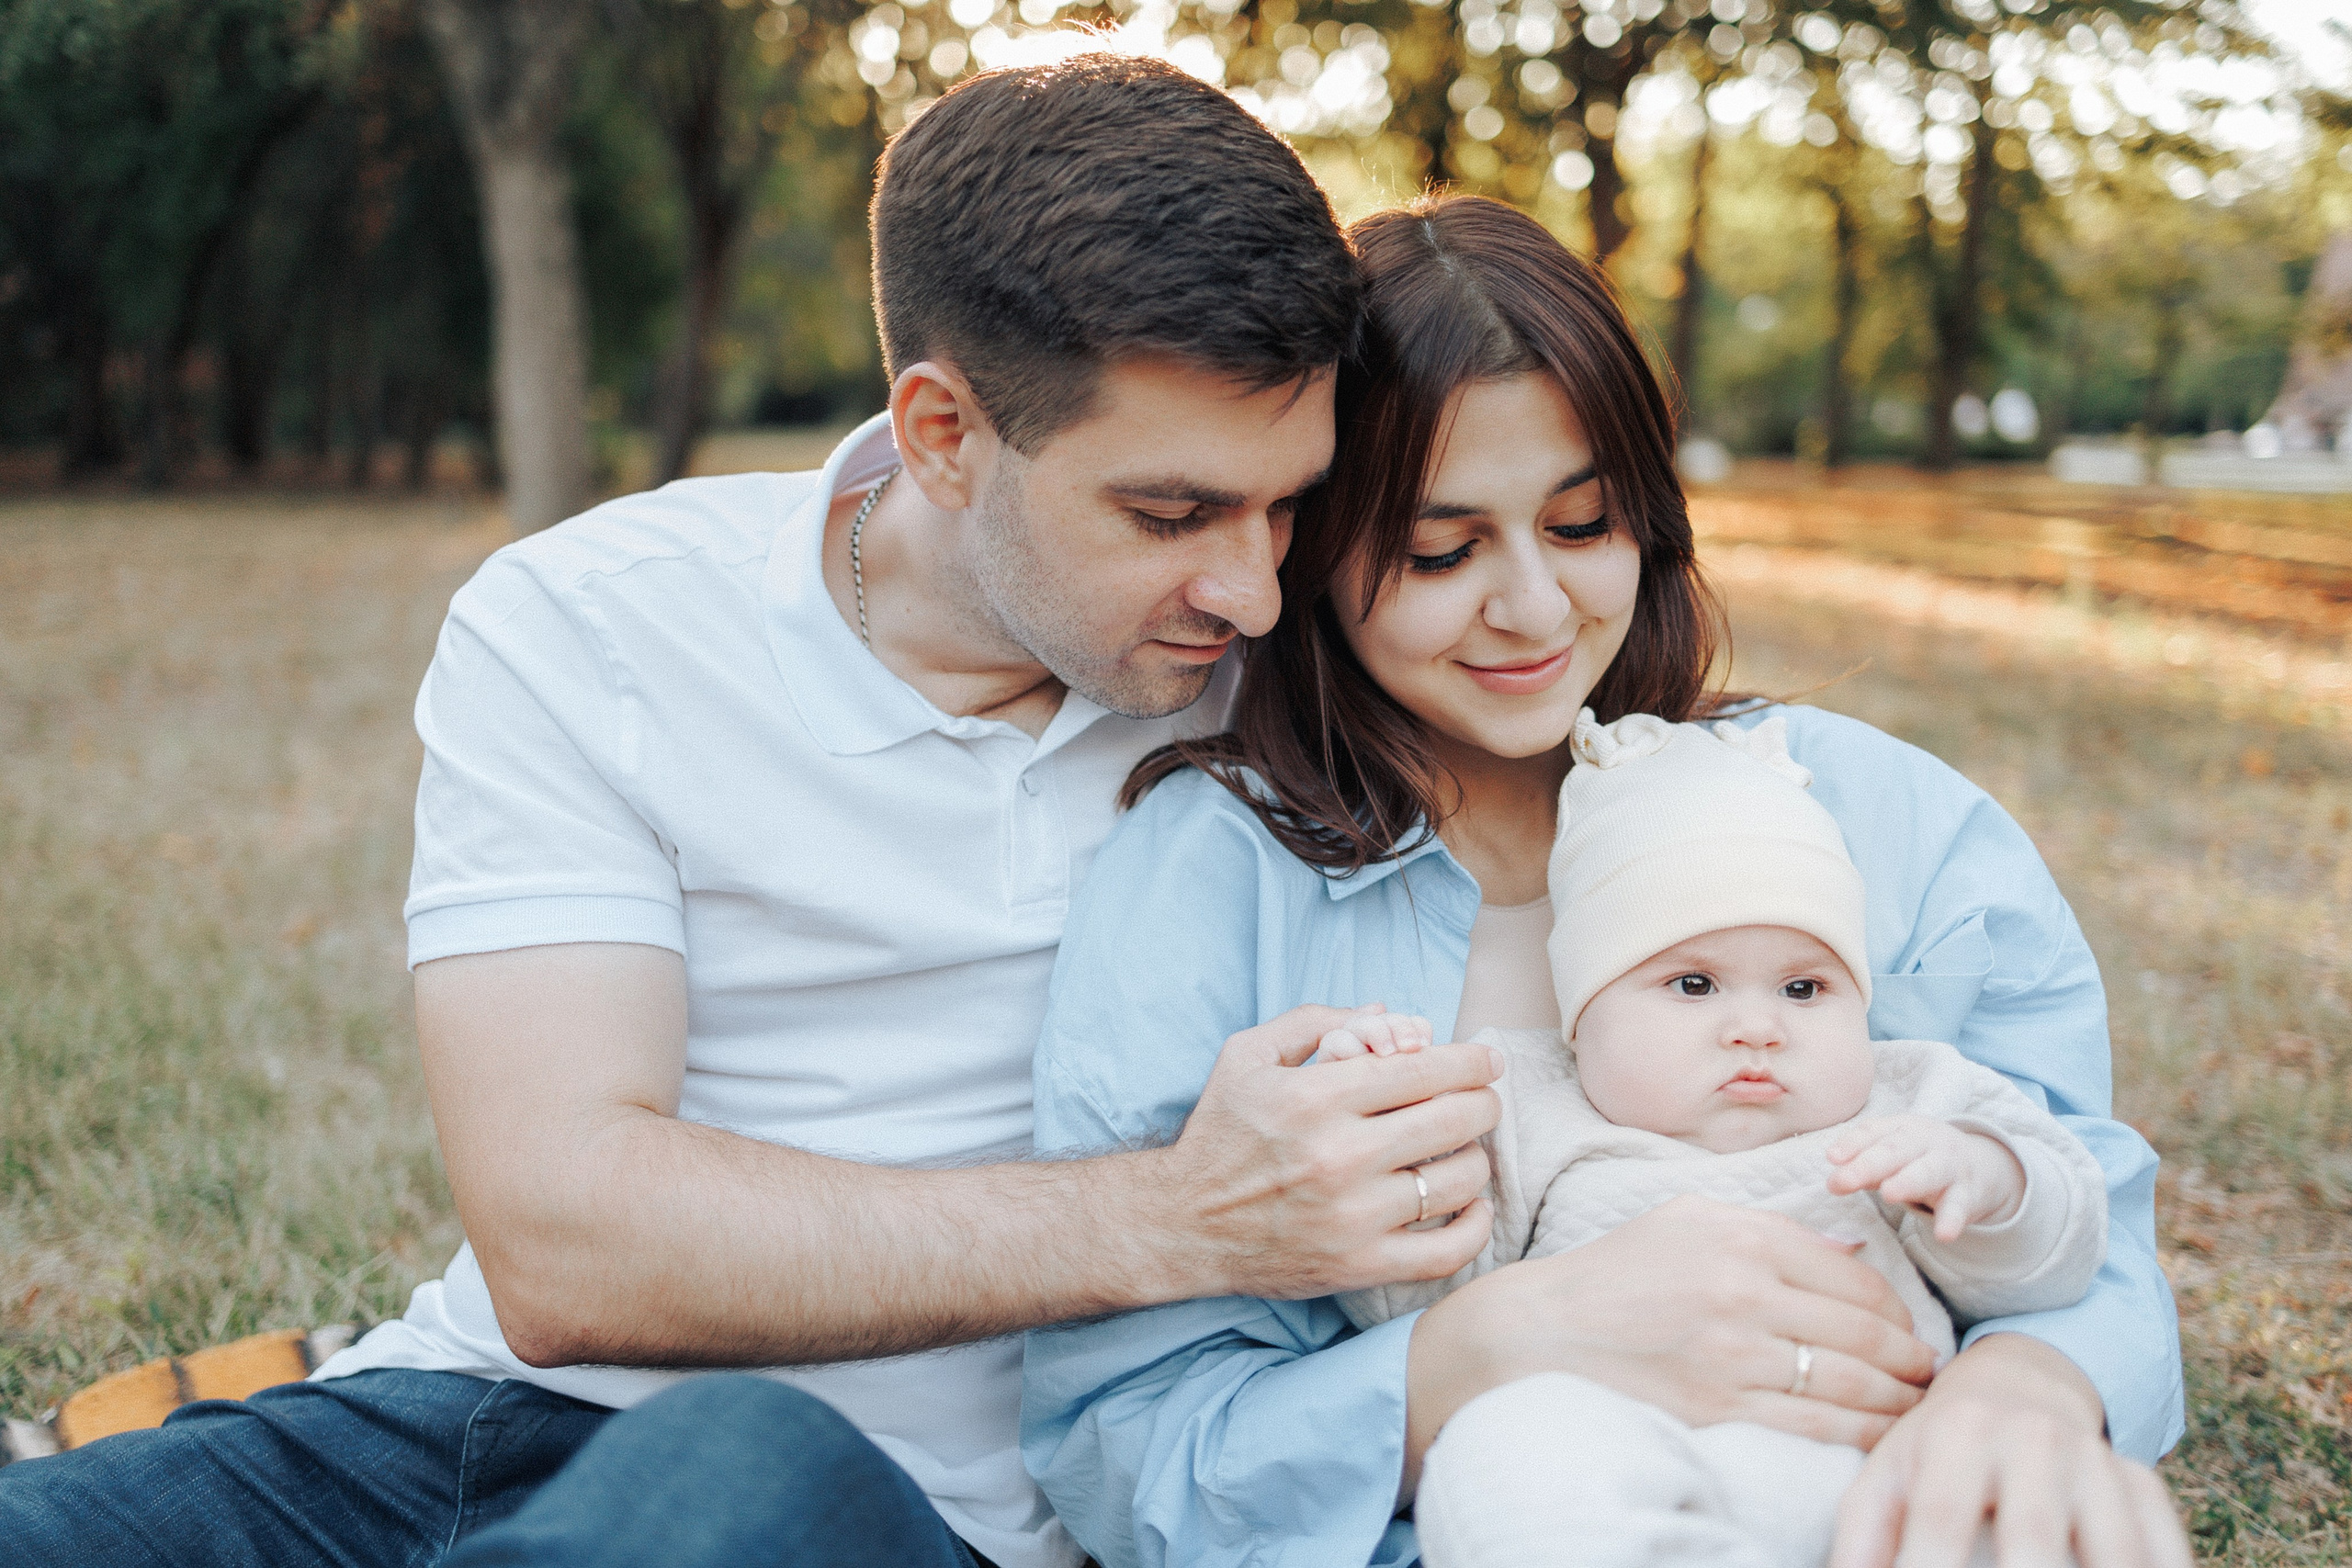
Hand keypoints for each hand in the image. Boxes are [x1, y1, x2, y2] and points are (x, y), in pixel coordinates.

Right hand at [1157, 1003, 1502, 1301]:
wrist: (1182, 1225)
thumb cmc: (1220, 1134)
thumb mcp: (1247, 1056)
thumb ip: (1315, 1021)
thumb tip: (1386, 1012)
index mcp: (1316, 1097)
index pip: (1423, 1068)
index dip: (1470, 1061)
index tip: (1487, 1063)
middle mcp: (1339, 1155)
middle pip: (1453, 1118)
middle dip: (1483, 1102)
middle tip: (1483, 1100)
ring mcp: (1353, 1216)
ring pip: (1459, 1180)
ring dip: (1477, 1158)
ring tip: (1466, 1149)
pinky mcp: (1359, 1266)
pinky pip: (1446, 1251)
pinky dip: (1475, 1228)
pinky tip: (1473, 1205)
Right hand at [1405, 1195, 1936, 1493]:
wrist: (1541, 1333)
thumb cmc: (1615, 1272)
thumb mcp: (1688, 1220)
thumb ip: (1771, 1229)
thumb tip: (1849, 1253)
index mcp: (1743, 1235)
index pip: (1855, 1278)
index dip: (1898, 1311)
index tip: (1912, 1331)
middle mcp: (1745, 1289)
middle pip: (1866, 1332)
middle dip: (1913, 1360)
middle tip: (1932, 1375)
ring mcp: (1734, 1352)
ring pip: (1852, 1383)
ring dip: (1900, 1401)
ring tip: (1918, 1409)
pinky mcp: (1720, 1406)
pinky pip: (1817, 1425)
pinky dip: (1863, 1435)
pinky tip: (1882, 1438)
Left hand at [1827, 1115, 2025, 1242]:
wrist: (1983, 1165)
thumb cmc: (1921, 1158)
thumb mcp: (1893, 1154)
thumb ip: (1863, 1165)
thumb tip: (1835, 1181)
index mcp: (1902, 1127)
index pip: (1874, 1132)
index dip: (1852, 1144)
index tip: (1831, 1158)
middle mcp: (1926, 1141)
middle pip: (1895, 1151)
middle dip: (1867, 1165)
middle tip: (1841, 1181)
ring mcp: (1949, 1165)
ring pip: (1928, 1172)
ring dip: (1907, 1181)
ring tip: (1888, 1194)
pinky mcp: (1968, 1193)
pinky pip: (1959, 1207)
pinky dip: (1952, 1220)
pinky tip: (1943, 1234)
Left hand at [1833, 1333, 2190, 1567]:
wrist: (2017, 1390)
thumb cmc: (1935, 1454)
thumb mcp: (1889, 1476)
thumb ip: (1862, 1538)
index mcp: (1959, 1431)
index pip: (1941, 1516)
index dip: (1930, 1567)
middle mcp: (2035, 1438)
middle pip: (2033, 1536)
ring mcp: (2097, 1462)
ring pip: (2111, 1550)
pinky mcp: (2144, 1485)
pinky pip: (2164, 1547)